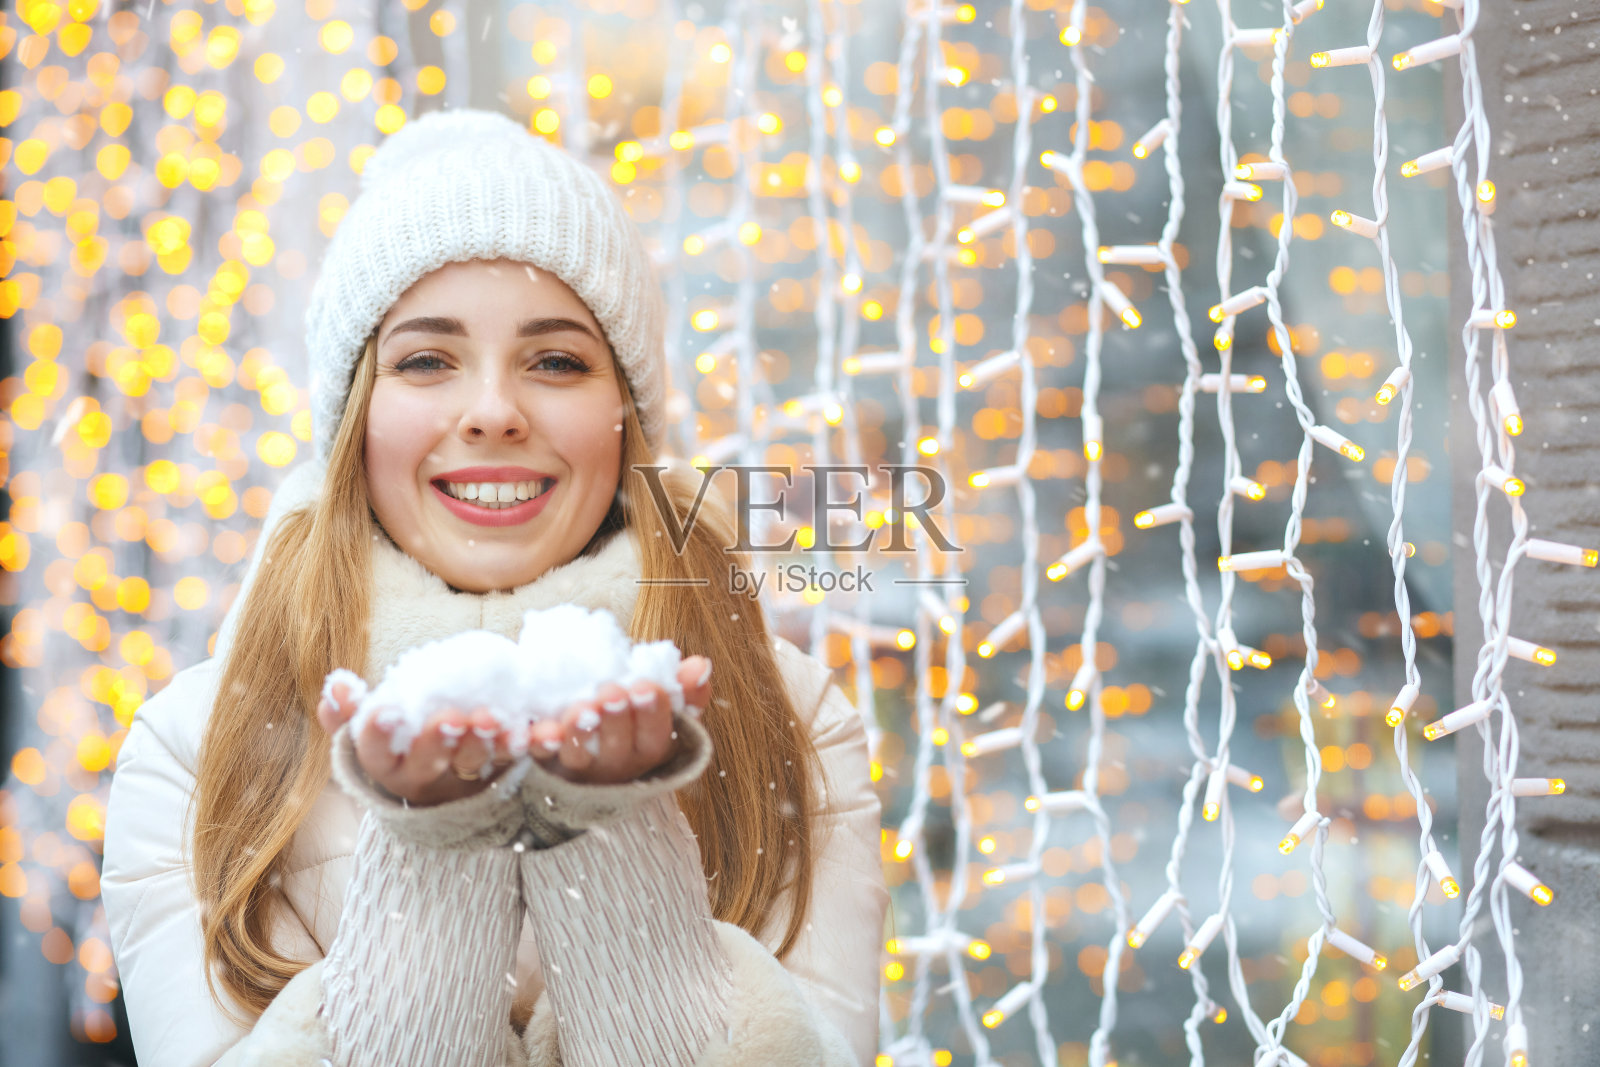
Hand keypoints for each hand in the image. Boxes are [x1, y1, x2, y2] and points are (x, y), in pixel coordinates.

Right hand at [317, 679, 528, 806]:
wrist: (444, 785)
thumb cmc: (401, 745)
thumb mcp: (373, 733)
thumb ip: (352, 713)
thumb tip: (336, 686)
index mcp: (386, 765)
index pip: (373, 753)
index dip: (377, 734)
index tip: (388, 711)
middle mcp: (423, 779)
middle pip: (427, 764)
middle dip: (437, 742)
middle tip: (451, 718)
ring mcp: (462, 779)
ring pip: (475, 764)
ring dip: (487, 742)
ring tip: (496, 719)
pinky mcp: (502, 773)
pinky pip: (518, 759)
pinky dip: (532, 744)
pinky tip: (546, 730)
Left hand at [527, 655, 712, 785]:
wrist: (585, 753)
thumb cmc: (631, 724)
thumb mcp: (660, 708)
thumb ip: (681, 690)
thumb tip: (700, 664)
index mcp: (649, 748)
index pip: (658, 737)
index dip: (654, 714)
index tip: (647, 686)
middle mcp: (618, 764)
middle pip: (620, 749)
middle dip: (617, 721)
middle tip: (612, 693)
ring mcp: (582, 766)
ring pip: (581, 756)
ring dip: (581, 733)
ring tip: (581, 708)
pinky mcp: (546, 761)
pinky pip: (542, 757)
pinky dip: (542, 743)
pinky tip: (542, 730)